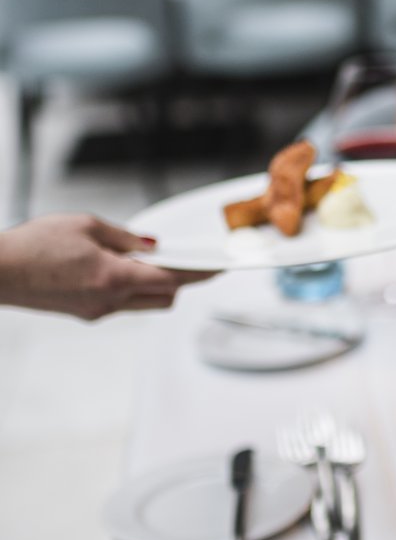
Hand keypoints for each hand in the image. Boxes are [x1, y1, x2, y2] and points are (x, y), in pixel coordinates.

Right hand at [0, 214, 215, 319]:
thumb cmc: (32, 246)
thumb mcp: (86, 225)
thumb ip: (126, 237)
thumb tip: (152, 245)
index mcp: (114, 278)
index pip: (173, 279)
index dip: (200, 273)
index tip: (219, 268)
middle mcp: (109, 301)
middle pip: (165, 297)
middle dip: (180, 279)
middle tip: (184, 258)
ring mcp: (97, 312)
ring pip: (145, 303)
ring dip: (155, 284)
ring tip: (147, 259)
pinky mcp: (85, 314)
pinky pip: (123, 304)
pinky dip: (132, 288)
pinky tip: (121, 268)